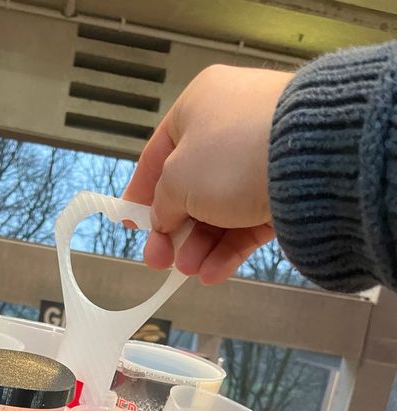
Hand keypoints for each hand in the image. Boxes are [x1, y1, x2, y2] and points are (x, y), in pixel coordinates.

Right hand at [124, 64, 290, 283]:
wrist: (311, 159)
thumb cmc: (231, 155)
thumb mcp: (176, 180)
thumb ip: (162, 203)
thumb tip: (162, 220)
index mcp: (199, 105)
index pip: (158, 153)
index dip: (141, 192)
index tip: (131, 224)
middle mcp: (231, 126)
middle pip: (190, 188)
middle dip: (173, 230)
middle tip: (159, 262)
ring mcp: (261, 158)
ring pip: (220, 210)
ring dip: (200, 245)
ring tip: (190, 271)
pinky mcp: (287, 189)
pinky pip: (249, 222)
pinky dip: (229, 249)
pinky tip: (213, 274)